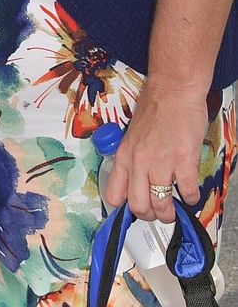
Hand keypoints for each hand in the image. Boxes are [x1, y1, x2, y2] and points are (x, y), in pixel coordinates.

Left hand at [102, 75, 208, 222]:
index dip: (125, 208)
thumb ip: (134, 157)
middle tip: (158, 213)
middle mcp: (139, 161)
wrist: (173, 89)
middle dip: (150, 216)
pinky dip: (191, 198)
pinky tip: (190, 193)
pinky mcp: (184, 160)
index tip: (135, 209)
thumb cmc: (156, 107)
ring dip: (170, 214)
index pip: (115, 194)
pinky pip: (187, 192)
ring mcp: (161, 162)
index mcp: (124, 155)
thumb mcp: (133, 134)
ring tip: (175, 210)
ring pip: (161, 205)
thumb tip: (138, 179)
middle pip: (139, 207)